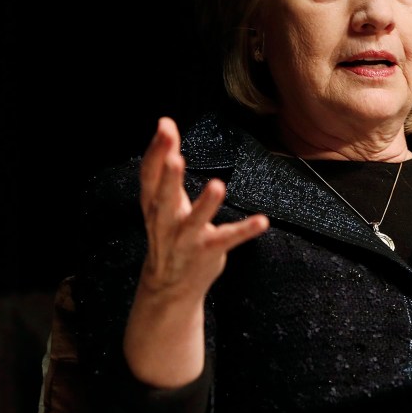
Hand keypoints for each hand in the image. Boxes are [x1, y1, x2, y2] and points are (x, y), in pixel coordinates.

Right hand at [124, 116, 269, 386]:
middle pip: (164, 199)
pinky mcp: (208, 253)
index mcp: (153, 206)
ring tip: (218, 185)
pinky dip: (244, 231)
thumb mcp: (162, 200)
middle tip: (175, 157)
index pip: (149, 177)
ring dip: (205, 205)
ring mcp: (186, 240)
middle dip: (169, 179)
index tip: (165, 127)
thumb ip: (165, 165)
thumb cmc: (168, 232)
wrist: (169, 288)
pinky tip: (263, 221)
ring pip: (193, 222)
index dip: (155, 152)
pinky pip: (227, 240)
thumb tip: (165, 124)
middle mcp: (165, 223)